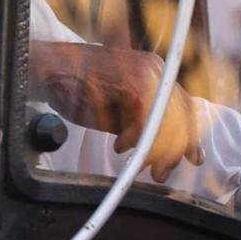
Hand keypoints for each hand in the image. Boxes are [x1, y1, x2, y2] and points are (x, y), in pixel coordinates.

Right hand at [31, 41, 203, 182]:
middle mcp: (156, 69)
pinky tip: (120, 145)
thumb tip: (165, 148)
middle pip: (181, 117)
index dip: (189, 137)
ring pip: (167, 121)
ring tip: (140, 163)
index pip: (184, 107)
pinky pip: (147, 120)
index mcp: (156, 72)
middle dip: (173, 151)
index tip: (192, 157)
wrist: (48, 67)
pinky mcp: (133, 81)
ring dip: (155, 149)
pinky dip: (134, 139)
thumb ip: (143, 121)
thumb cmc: (77, 87)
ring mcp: (146, 72)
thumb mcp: (118, 108)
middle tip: (160, 172)